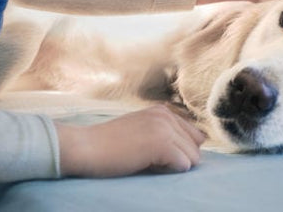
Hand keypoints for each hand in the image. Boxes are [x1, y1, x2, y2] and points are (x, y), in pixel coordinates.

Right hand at [56, 105, 205, 176]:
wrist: (84, 147)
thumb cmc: (107, 144)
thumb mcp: (140, 130)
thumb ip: (165, 132)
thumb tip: (199, 143)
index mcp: (162, 111)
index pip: (194, 135)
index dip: (178, 150)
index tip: (153, 153)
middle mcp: (166, 115)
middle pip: (196, 148)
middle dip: (178, 159)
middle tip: (148, 159)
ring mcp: (164, 128)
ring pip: (192, 158)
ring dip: (172, 166)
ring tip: (146, 161)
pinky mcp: (161, 144)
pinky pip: (183, 166)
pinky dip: (168, 171)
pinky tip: (145, 164)